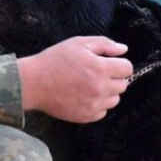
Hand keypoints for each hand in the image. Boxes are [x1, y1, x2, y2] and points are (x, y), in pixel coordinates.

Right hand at [18, 36, 132, 122]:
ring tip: (90, 85)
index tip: (109, 63)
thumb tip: (123, 49)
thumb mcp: (78, 43)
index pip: (127, 69)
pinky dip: (97, 104)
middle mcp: (101, 89)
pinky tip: (84, 96)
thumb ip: (104, 44)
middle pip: (123, 85)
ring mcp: (94, 105)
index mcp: (101, 69)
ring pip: (114, 100)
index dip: (120, 63)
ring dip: (107, 92)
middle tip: (97, 73)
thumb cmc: (55, 59)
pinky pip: (103, 112)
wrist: (33, 83)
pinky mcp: (86, 116)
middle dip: (114, 77)